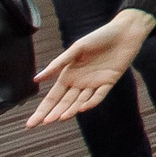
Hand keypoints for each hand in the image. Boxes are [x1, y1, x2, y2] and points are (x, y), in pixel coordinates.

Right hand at [28, 11, 155, 126]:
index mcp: (68, 75)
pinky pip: (99, 95)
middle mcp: (80, 82)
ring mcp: (94, 84)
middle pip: (64, 102)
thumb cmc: (98, 37)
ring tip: (59, 118)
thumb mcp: (76, 49)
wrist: (124, 32)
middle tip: (43, 123)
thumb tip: (36, 79)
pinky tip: (82, 108)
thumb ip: (58, 64)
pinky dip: (91, 102)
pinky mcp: (109, 82)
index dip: (42, 110)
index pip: (53, 97)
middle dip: (53, 113)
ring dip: (70, 110)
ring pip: (80, 101)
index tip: (30, 124)